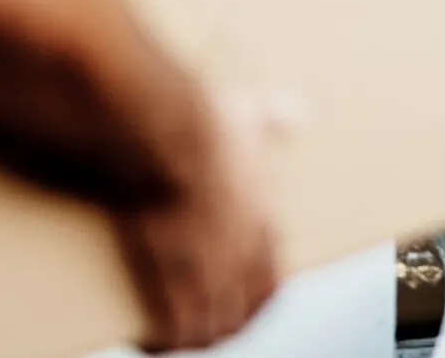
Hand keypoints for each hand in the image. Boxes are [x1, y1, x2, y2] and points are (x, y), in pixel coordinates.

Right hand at [114, 91, 286, 352]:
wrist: (171, 131)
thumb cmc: (206, 120)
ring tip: (173, 338)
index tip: (238, 308)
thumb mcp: (252, 117)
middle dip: (221, 326)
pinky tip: (150, 339)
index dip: (254, 303)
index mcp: (264, 224)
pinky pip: (175, 330)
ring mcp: (208, 269)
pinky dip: (161, 339)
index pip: (270, 286)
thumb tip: (294, 110)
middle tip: (200, 327)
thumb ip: (273, 120)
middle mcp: (242, 254)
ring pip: (209, 329)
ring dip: (192, 337)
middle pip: (239, 316)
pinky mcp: (169, 276)